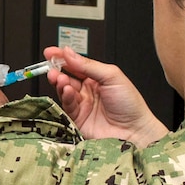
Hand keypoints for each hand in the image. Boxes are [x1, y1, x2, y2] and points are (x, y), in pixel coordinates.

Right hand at [44, 46, 167, 145]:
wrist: (134, 131)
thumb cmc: (130, 105)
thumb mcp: (112, 76)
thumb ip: (89, 65)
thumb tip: (69, 54)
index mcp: (98, 78)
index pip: (76, 64)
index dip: (63, 58)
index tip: (51, 52)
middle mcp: (88, 91)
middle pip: (67, 77)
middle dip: (57, 70)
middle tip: (51, 66)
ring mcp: (83, 105)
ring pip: (64, 90)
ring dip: (60, 82)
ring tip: (59, 78)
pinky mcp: (77, 119)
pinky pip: (67, 105)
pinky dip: (65, 96)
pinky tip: (66, 90)